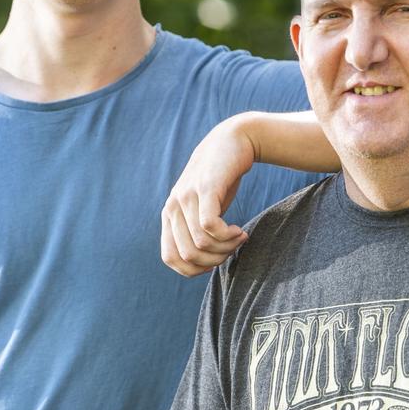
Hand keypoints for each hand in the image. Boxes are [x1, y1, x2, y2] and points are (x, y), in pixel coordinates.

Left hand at [160, 115, 254, 276]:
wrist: (233, 140)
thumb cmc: (221, 180)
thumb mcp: (202, 207)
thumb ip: (195, 230)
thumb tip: (200, 264)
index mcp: (169, 214)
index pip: (170, 258)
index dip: (194, 269)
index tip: (216, 260)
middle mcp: (173, 206)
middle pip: (188, 255)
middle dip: (214, 261)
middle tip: (232, 249)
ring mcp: (187, 196)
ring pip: (201, 244)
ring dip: (225, 248)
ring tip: (238, 237)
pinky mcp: (206, 189)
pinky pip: (210, 226)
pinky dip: (227, 236)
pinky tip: (239, 230)